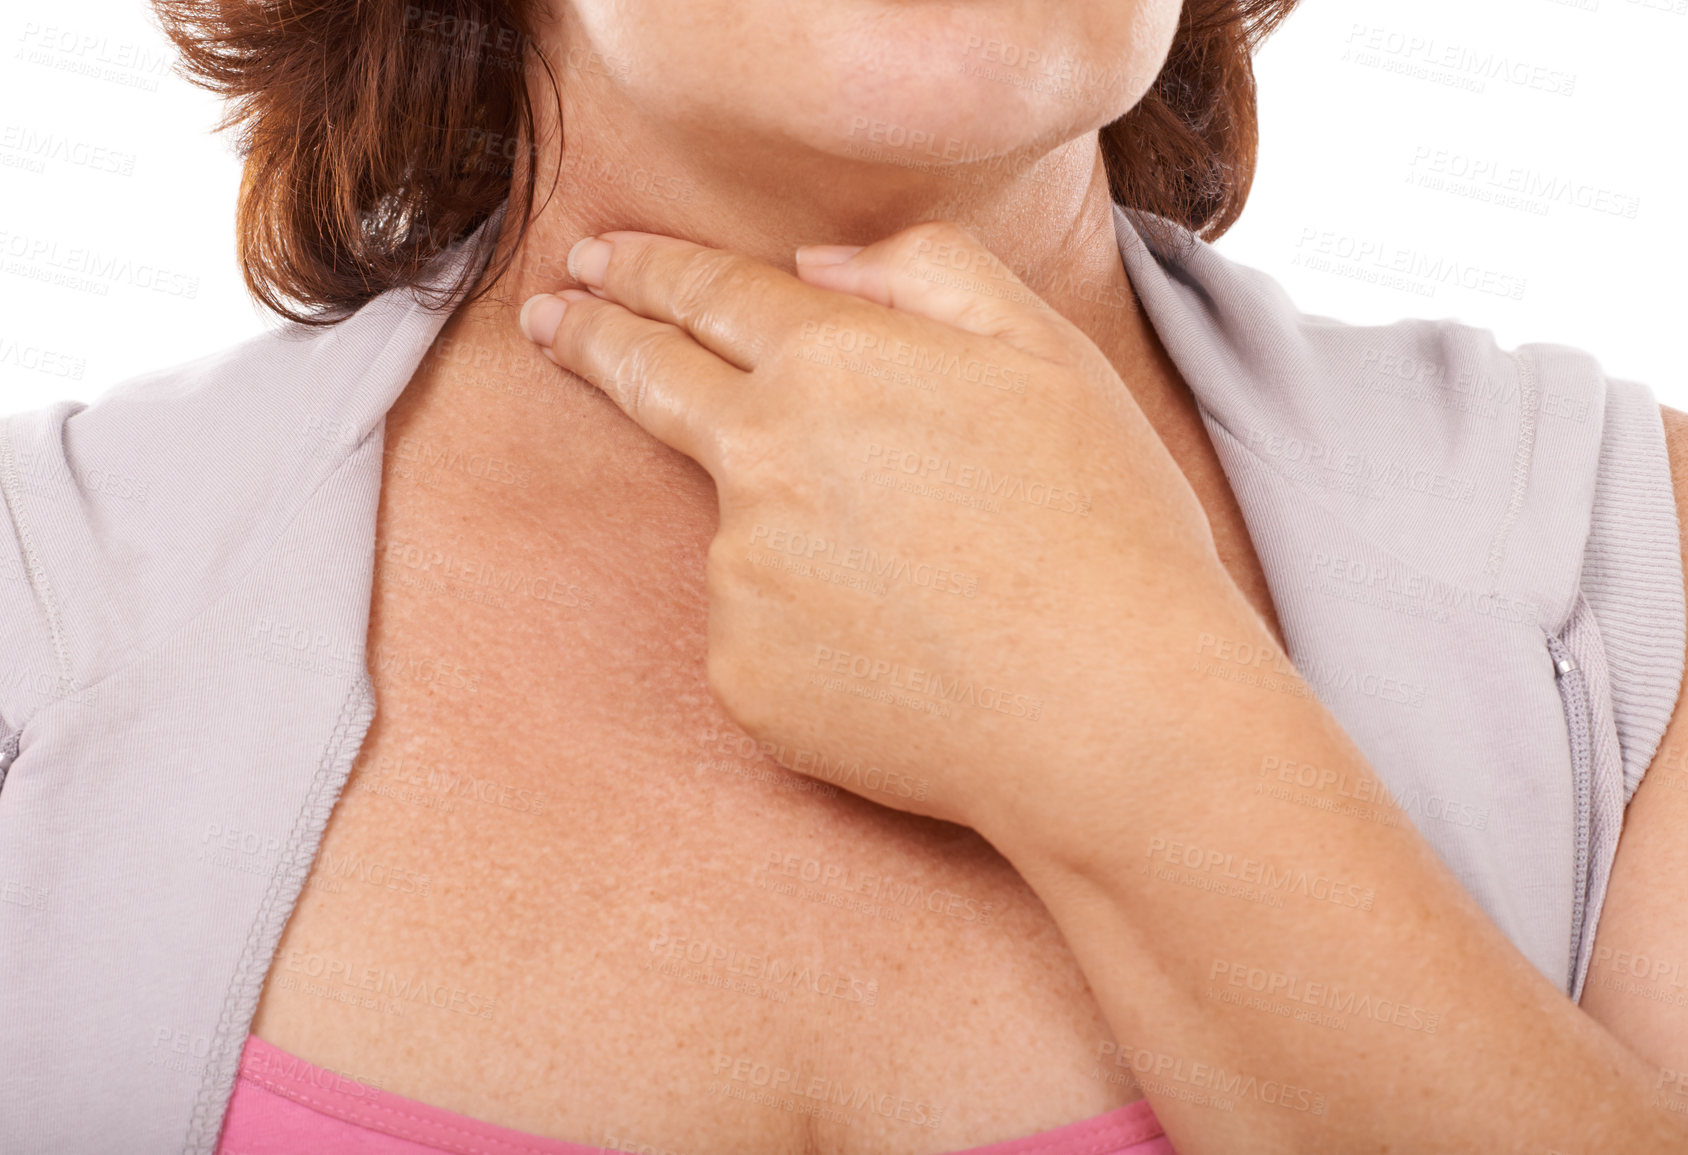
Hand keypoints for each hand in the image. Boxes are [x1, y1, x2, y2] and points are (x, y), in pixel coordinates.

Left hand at [519, 221, 1248, 829]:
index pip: (708, 295)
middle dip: (594, 338)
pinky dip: (818, 637)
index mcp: (834, 363)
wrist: (1108, 712)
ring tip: (930, 589)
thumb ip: (926, 272)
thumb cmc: (1103, 529)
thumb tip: (816, 268)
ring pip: (745, 534)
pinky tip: (906, 658)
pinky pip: (764, 638)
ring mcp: (739, 577)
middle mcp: (759, 461)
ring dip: (800, 541)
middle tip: (551, 318)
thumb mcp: (1046, 354)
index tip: (593, 257)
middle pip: (651, 381)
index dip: (645, 268)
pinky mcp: (742, 679)